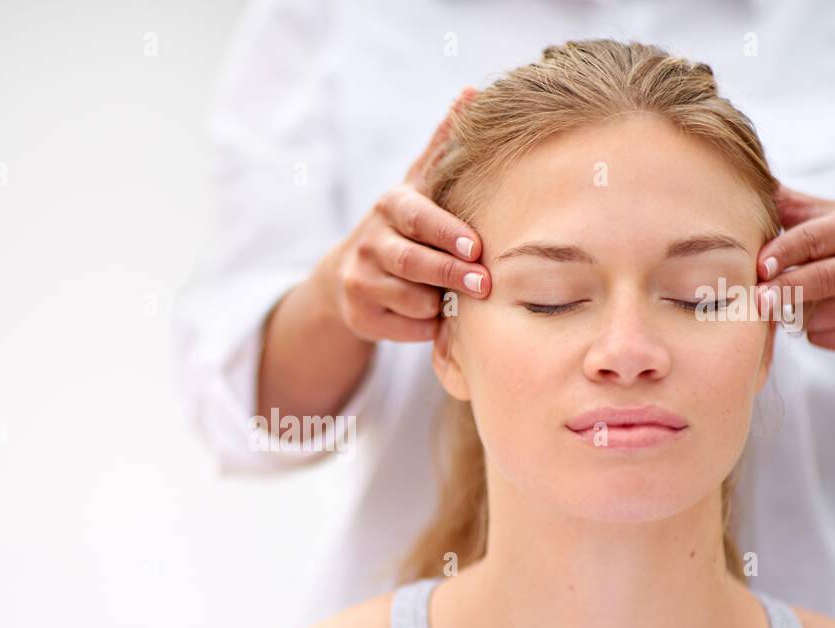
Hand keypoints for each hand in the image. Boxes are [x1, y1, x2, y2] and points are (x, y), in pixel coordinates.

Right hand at [315, 86, 489, 342]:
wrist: (348, 273)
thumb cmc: (404, 225)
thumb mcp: (420, 184)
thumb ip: (444, 145)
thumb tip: (473, 92)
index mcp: (391, 206)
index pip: (419, 218)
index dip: (447, 233)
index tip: (476, 246)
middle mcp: (370, 242)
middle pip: (414, 262)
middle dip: (451, 274)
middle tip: (485, 284)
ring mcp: (360, 282)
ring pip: (413, 300)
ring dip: (440, 303)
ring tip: (456, 298)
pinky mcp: (361, 317)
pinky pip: (407, 328)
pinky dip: (427, 327)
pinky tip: (433, 315)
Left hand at [755, 184, 834, 350]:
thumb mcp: (831, 212)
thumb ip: (788, 204)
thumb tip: (743, 182)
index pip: (814, 239)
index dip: (782, 254)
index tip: (757, 266)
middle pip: (822, 281)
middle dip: (785, 291)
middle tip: (757, 300)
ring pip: (816, 317)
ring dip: (792, 313)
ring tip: (800, 298)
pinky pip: (825, 339)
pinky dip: (813, 331)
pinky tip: (827, 313)